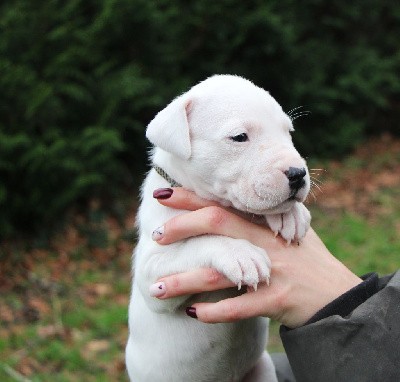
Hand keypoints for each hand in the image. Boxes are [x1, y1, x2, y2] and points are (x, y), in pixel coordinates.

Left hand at [151, 188, 361, 327]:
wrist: (338, 296)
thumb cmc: (310, 260)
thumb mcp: (292, 231)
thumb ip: (265, 218)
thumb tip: (237, 206)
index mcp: (266, 224)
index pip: (223, 203)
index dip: (192, 198)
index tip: (163, 195)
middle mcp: (265, 242)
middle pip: (217, 224)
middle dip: (182, 227)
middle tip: (155, 234)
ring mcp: (271, 271)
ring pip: (220, 272)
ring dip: (185, 280)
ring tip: (156, 288)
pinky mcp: (276, 301)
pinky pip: (239, 307)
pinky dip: (214, 311)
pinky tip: (193, 313)